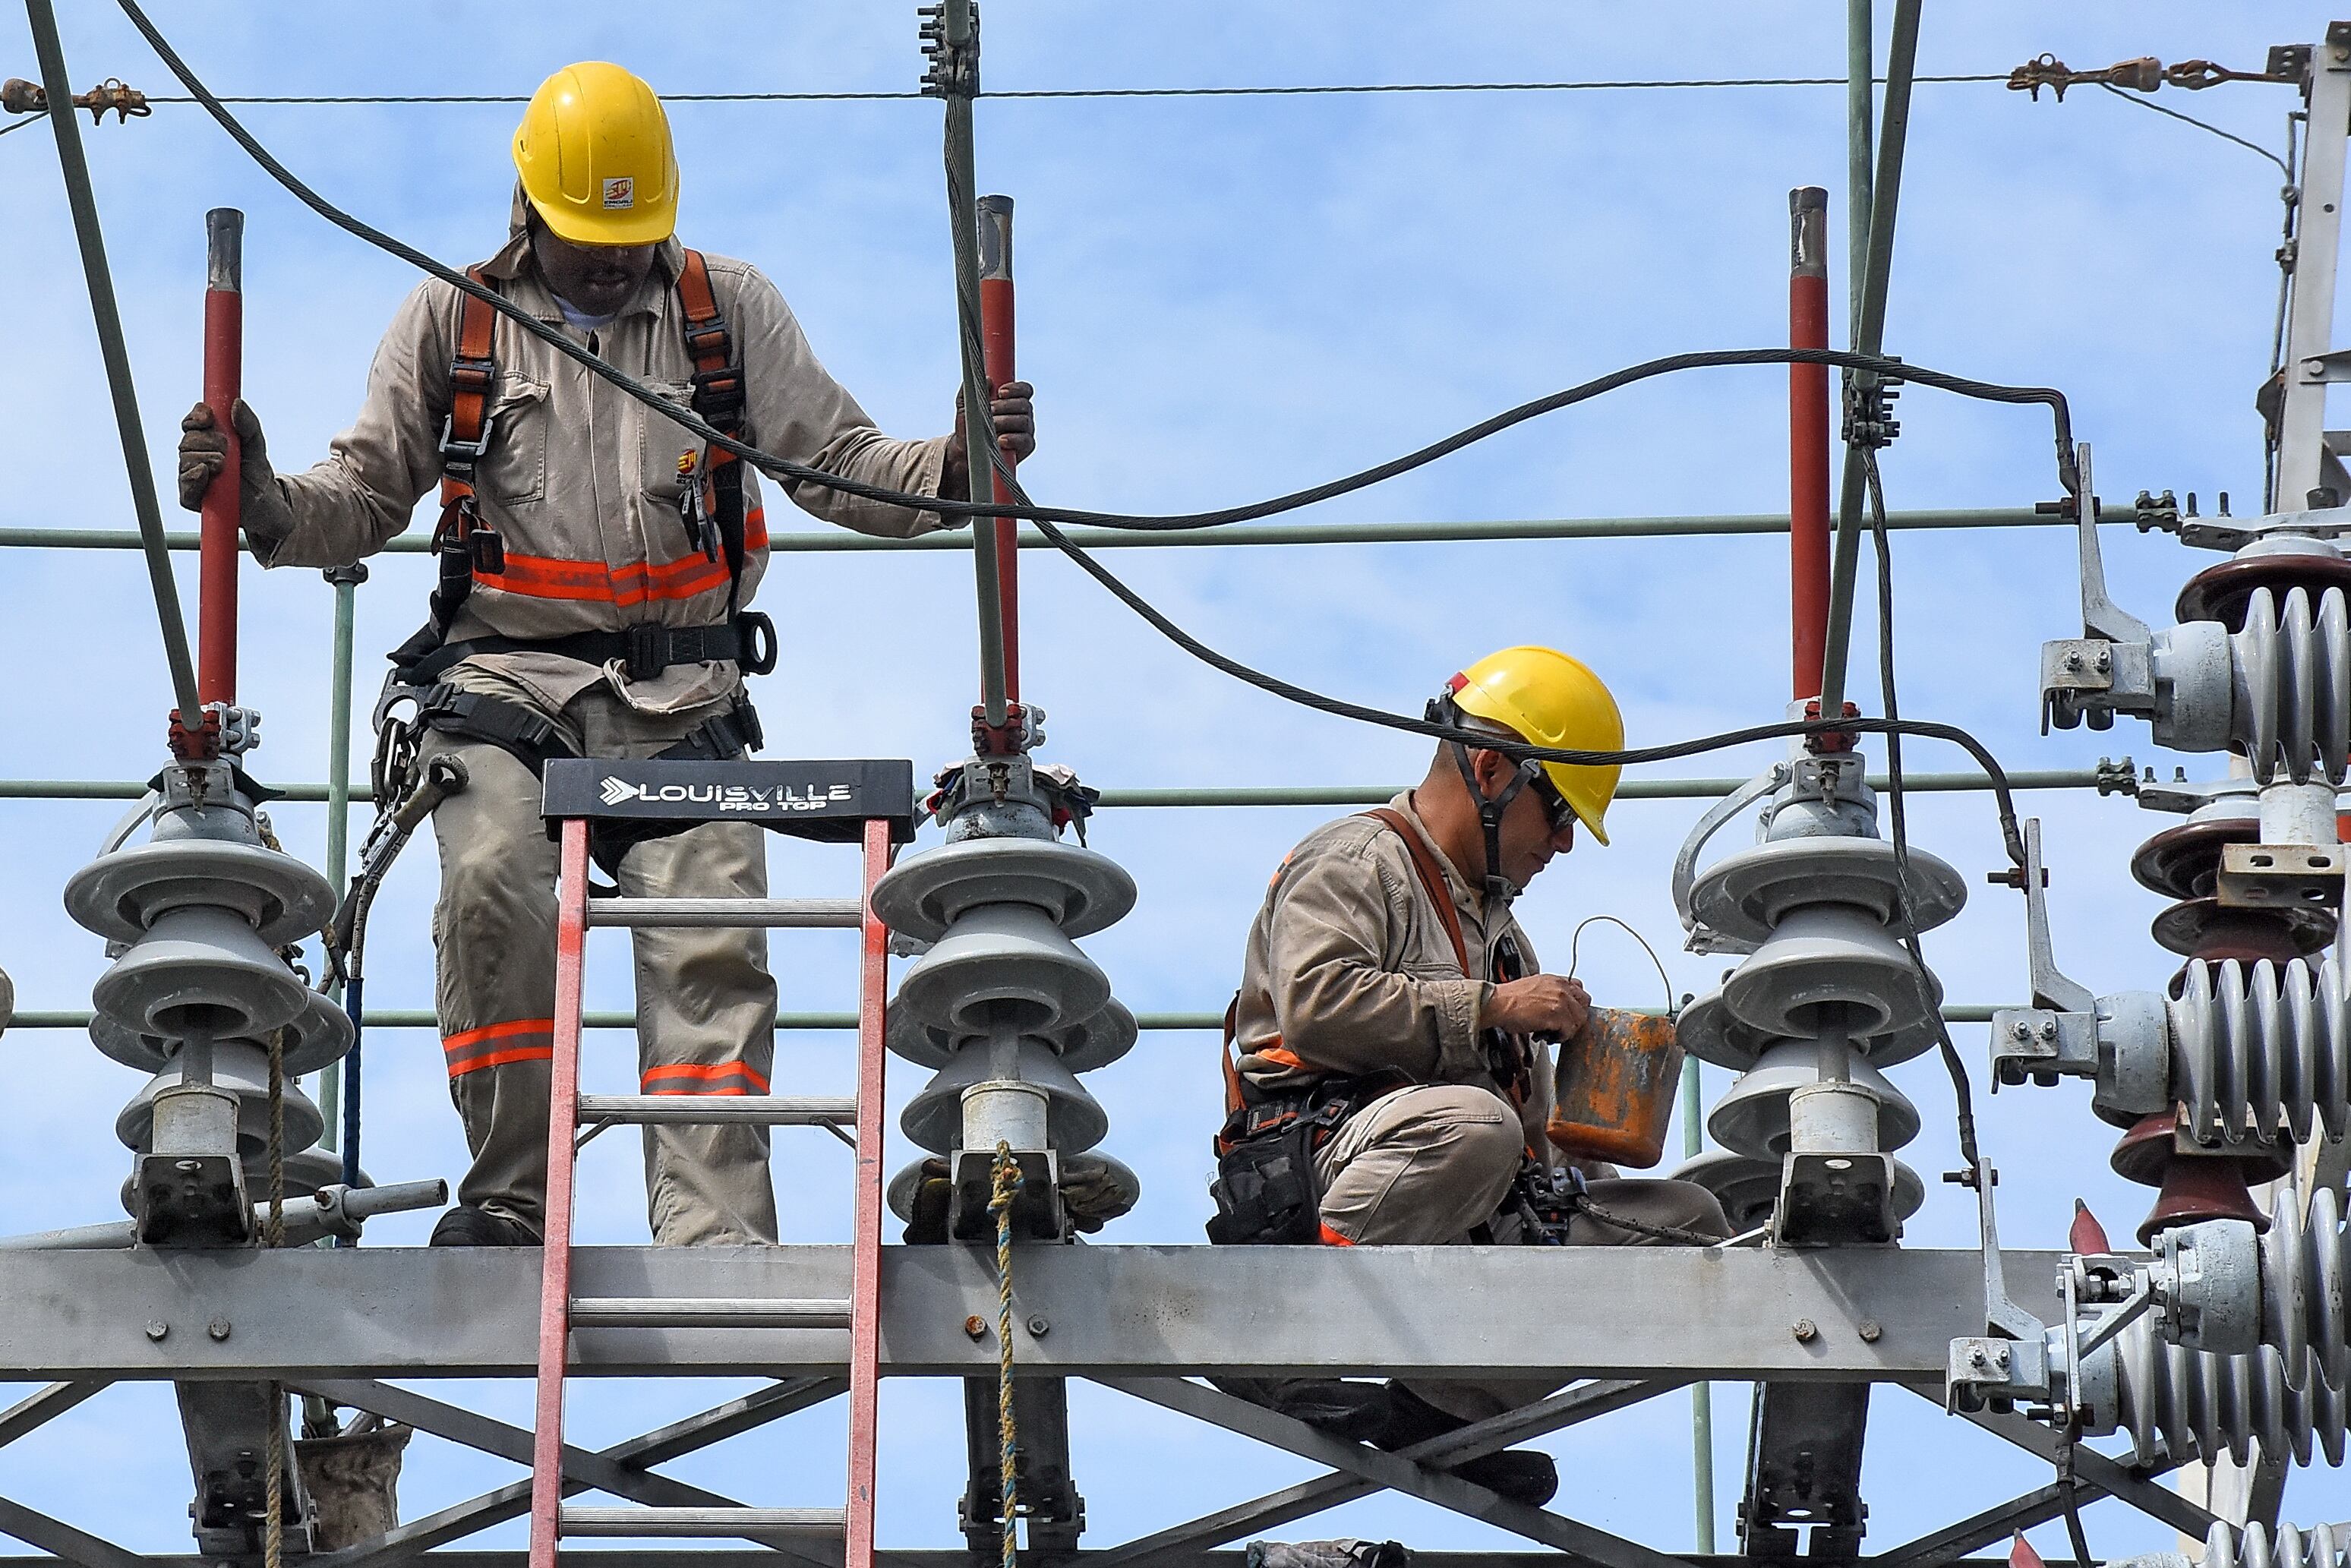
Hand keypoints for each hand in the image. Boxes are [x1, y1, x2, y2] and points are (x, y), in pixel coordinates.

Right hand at [179, 399, 293, 546]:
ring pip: (186, 458)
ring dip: (207, 458)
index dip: (197, 416)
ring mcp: (191, 475)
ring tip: (225, 466)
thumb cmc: (257, 471)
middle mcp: (194, 455)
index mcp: (206, 439)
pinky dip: (195, 476)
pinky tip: (205, 472)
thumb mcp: (256, 444)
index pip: (192, 421)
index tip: (209, 417)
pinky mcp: (191, 497)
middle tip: (228, 449)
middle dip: (209, 440)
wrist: (266, 502)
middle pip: (189, 439)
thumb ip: (249, 424)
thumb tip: (237, 403)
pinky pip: (185, 484)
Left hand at [942, 379, 1035, 500]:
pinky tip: (1000, 440)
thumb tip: (988, 379)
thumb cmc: (968, 425)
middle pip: (1024, 404)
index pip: (1025, 390)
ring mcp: (1026, 431)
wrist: (966, 451)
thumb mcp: (964, 405)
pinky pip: (1026, 441)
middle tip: (990, 410)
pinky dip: (1013, 439)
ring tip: (991, 425)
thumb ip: (971, 388)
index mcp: (1013, 401)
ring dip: (1006, 422)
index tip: (1000, 392)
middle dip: (1006, 406)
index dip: (1016, 388)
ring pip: (1024, 421)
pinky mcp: (1026, 447)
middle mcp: (1023, 414)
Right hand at [1483, 974, 1589, 1037]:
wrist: (1499, 1004)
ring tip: (1553, 1033)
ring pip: (1578, 1019)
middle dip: (1576, 1017)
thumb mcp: (1534, 986)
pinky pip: (1568, 1031)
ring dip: (1567, 1029)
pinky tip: (1547, 1036)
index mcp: (1556, 980)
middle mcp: (1561, 988)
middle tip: (1564, 1025)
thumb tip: (1554, 1005)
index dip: (1576, 1004)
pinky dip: (1560, 1037)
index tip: (1570, 1012)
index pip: (1579, 989)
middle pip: (1584, 1004)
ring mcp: (1561, 1001)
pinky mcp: (1557, 1015)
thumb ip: (1549, 992)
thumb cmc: (1509, 998)